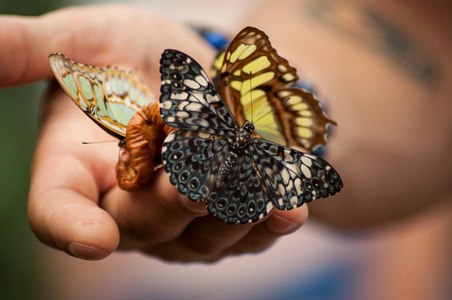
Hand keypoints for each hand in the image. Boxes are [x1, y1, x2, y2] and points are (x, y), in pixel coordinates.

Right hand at [1, 4, 307, 260]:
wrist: (190, 72)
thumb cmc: (125, 55)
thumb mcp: (81, 40)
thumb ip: (30, 49)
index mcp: (75, 168)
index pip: (58, 208)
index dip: (69, 226)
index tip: (93, 239)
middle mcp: (123, 206)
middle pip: (144, 222)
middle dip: (178, 197)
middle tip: (210, 163)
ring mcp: (178, 223)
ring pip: (203, 235)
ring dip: (235, 209)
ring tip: (264, 180)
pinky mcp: (223, 223)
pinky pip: (248, 232)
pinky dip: (271, 218)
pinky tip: (293, 203)